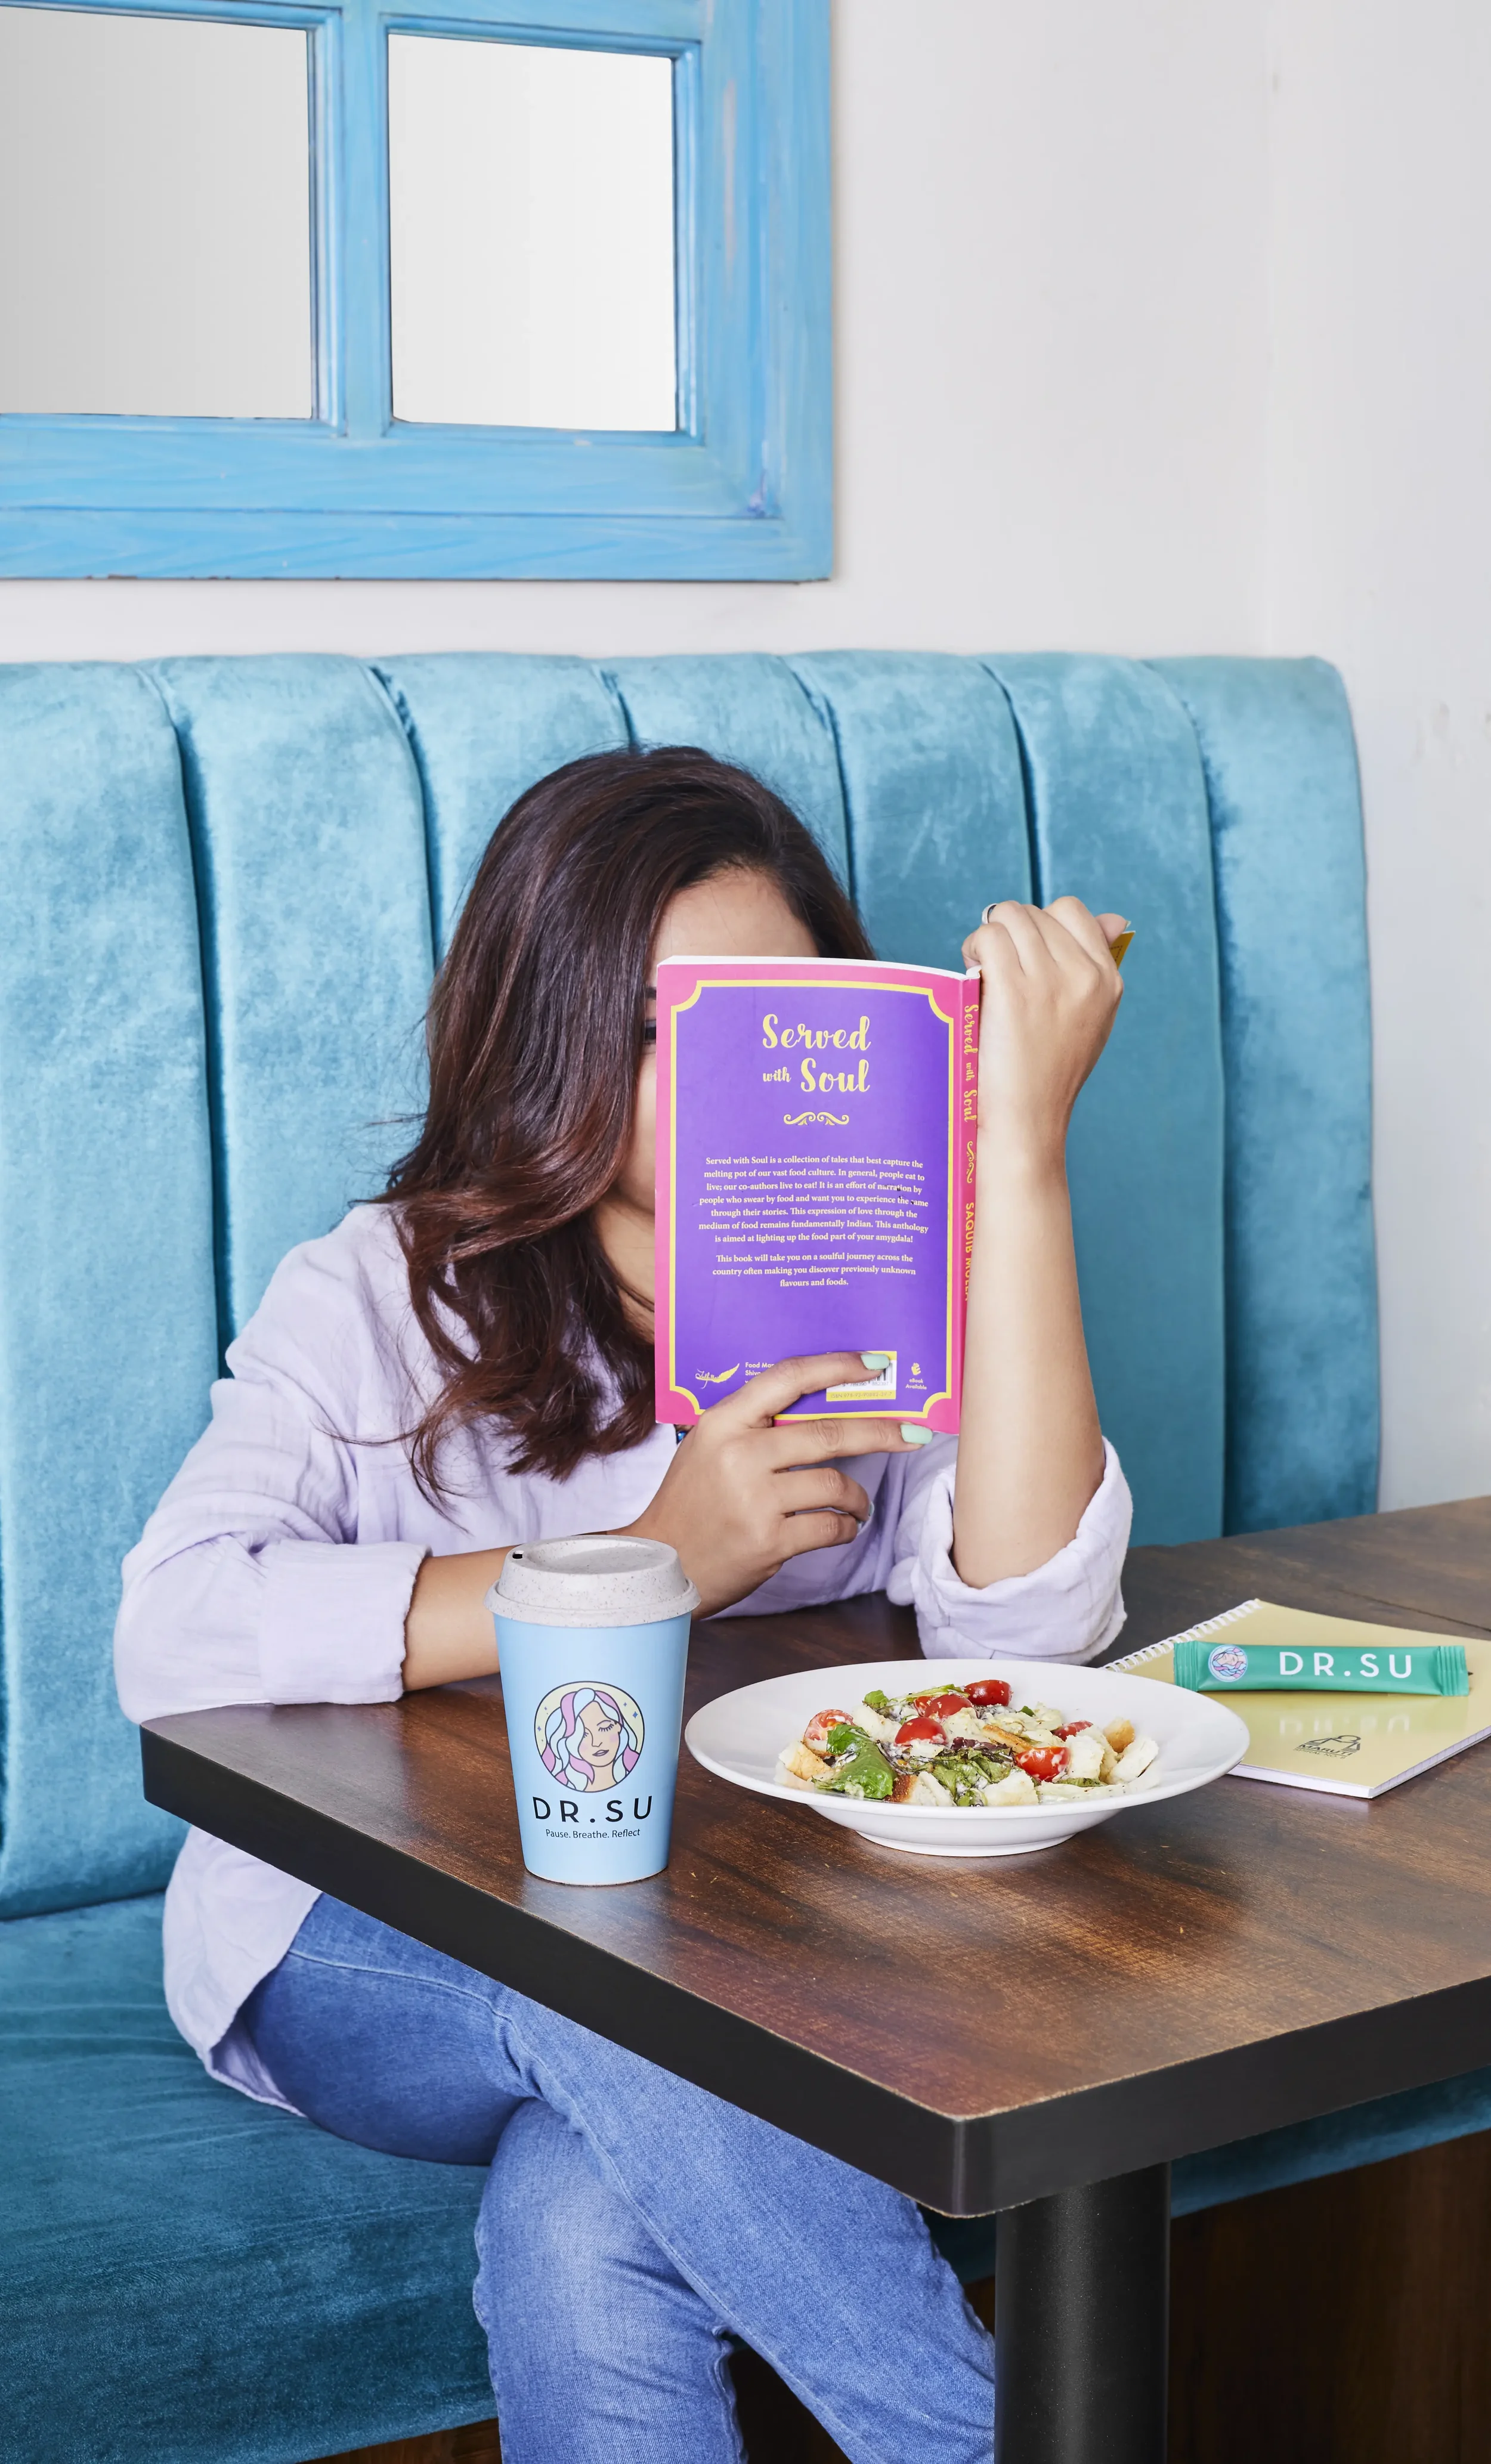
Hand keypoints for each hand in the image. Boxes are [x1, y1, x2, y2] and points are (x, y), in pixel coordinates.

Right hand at [620, 1354, 930, 1616]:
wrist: (659, 1565)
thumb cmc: (690, 1503)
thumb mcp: (708, 1447)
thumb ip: (753, 1427)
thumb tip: (820, 1410)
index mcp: (723, 1422)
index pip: (787, 1378)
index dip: (836, 1367)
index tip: (874, 1365)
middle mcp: (740, 1455)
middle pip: (828, 1433)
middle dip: (880, 1432)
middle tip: (911, 1435)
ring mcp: (755, 1499)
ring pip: (835, 1484)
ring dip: (858, 1496)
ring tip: (859, 1504)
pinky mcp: (769, 1541)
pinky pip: (829, 1526)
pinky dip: (846, 1527)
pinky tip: (843, 1527)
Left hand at [961, 898, 1126, 1169]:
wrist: (1027, 1122)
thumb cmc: (1049, 1072)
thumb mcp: (1090, 1018)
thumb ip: (1098, 966)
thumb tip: (1114, 919)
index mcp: (1107, 980)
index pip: (1072, 912)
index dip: (1038, 926)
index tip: (1023, 957)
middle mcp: (1085, 975)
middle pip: (1035, 912)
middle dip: (1009, 932)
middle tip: (995, 968)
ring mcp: (1051, 981)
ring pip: (1009, 917)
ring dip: (987, 936)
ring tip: (980, 969)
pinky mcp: (1014, 990)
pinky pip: (988, 937)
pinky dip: (974, 947)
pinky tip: (971, 971)